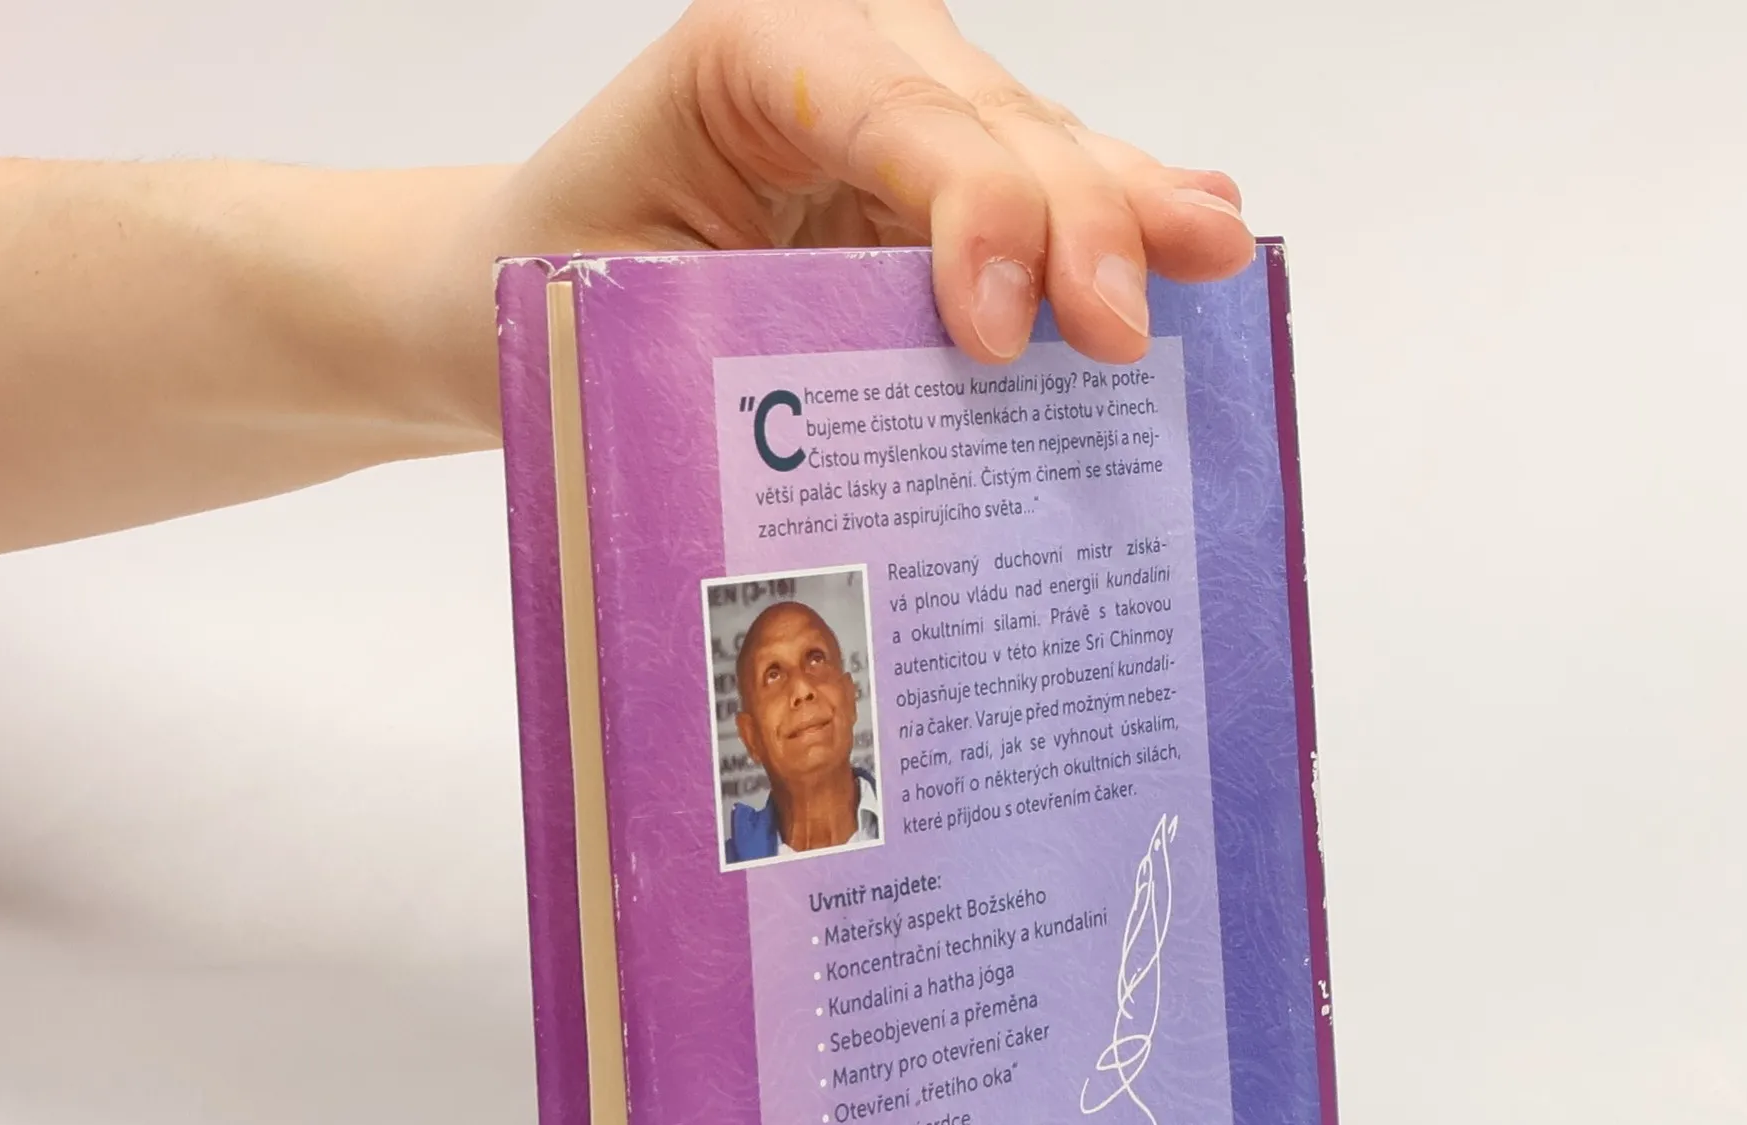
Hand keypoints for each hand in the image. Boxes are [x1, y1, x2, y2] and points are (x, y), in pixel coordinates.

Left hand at [476, 0, 1253, 370]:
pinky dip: (1119, 212)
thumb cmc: (568, 286)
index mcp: (750, 49)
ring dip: (1128, 211)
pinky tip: (1196, 223)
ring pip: (1039, 145)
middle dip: (1076, 224)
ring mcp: (903, 98)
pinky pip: (1040, 184)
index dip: (972, 214)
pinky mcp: (936, 167)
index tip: (1001, 331)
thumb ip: (749, 345)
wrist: (533, 270)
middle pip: (993, 123)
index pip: (893, 115)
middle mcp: (843, 46)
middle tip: (1121, 334)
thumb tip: (879, 455)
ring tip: (1213, 254)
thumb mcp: (631, 314)